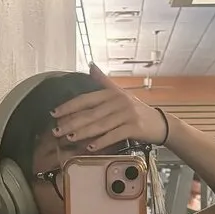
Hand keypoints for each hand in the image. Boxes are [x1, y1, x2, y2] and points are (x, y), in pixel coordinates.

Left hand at [49, 62, 166, 150]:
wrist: (160, 123)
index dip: (69, 106)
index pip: (86, 99)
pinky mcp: (134, 127)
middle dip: (72, 122)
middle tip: (56, 130)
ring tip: (69, 138)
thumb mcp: (121, 93)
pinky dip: (101, 142)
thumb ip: (104, 81)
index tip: (54, 113)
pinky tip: (90, 147)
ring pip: (100, 125)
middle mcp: (118, 101)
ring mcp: (126, 114)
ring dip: (83, 133)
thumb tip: (91, 65)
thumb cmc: (137, 110)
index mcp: (112, 93)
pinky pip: (114, 135)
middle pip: (91, 113)